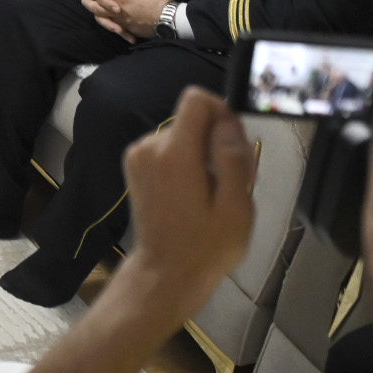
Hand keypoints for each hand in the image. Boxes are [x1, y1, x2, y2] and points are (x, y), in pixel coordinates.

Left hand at [84, 0, 171, 39]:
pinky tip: (107, 23)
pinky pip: (116, 27)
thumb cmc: (159, 3)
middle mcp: (120, 11)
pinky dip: (110, 24)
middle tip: (83, 1)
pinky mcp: (130, 29)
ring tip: (92, 14)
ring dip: (97, 14)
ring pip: (106, 18)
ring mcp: (124, 21)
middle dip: (91, 3)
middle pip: (101, 6)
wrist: (169, 20)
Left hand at [115, 88, 256, 317]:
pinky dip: (187, 162)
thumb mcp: (236, 207)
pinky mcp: (135, 167)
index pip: (196, 100)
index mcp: (174, 153)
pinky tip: (198, 193)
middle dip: (217, 142)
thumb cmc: (206, 246)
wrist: (165, 273)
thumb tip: (227, 122)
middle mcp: (150, 146)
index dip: (222, 112)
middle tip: (234, 182)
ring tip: (217, 193)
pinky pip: (169, 149)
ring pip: (182, 135)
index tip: (235, 142)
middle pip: (192, 120)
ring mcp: (138, 156)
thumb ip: (233, 159)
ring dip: (204, 155)